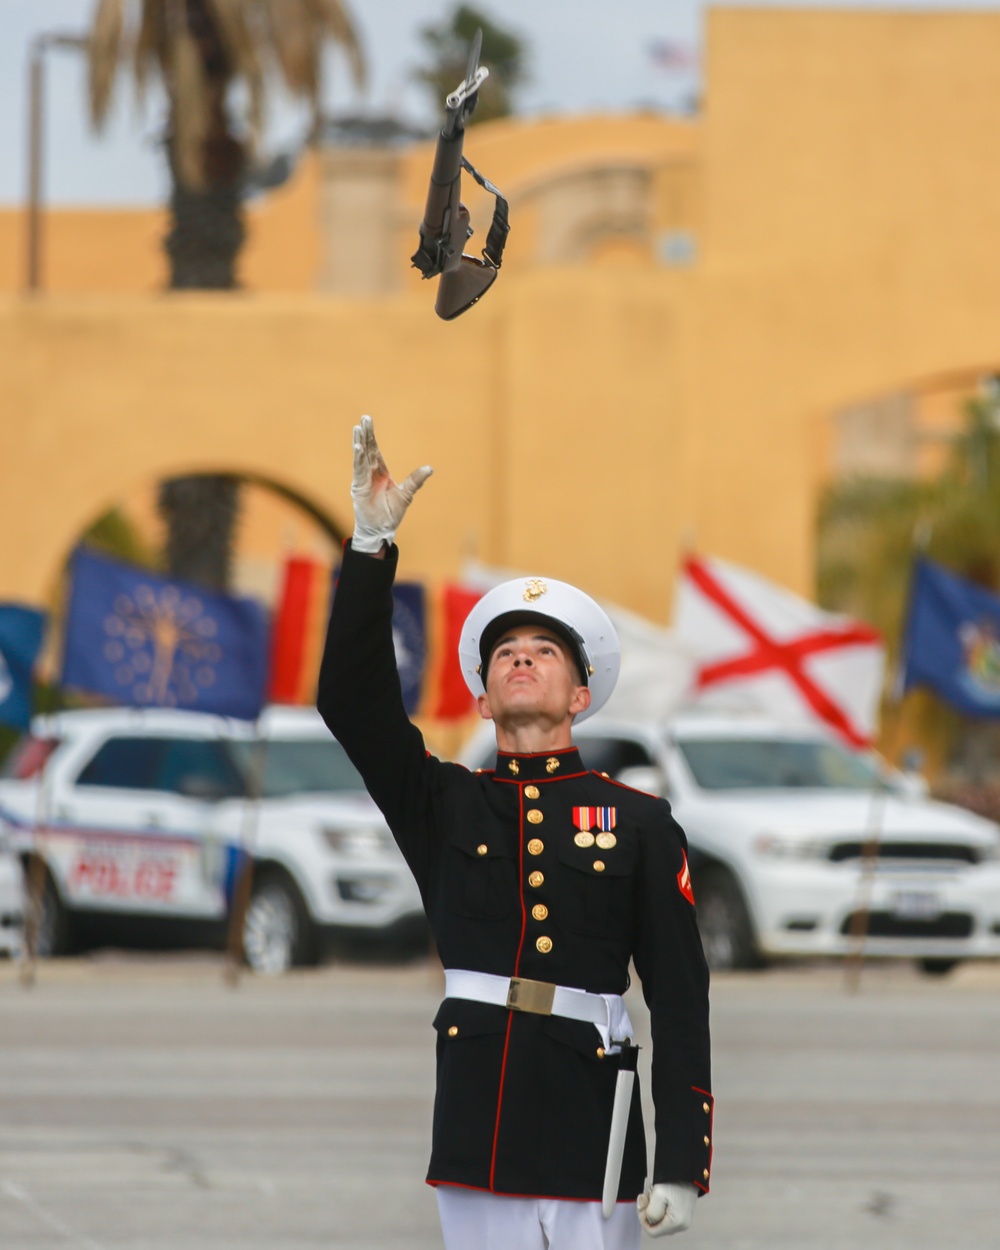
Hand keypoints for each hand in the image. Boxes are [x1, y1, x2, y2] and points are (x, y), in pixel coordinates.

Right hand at [350, 415, 432, 553]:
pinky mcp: (359, 488)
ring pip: (360, 457)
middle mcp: (370, 474)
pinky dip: (358, 459)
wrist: (382, 530)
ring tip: (357, 429)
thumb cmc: (391, 514)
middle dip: (365, 434)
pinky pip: (358, 471)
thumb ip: (415, 480)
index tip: (367, 421)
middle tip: (364, 418)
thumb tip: (430, 468)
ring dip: (359, 443)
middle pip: (367, 450)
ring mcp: (363, 480)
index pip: (374, 450)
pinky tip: (358, 448)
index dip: (371, 437)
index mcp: (380, 473)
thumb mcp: (406, 494)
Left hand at [636, 1183, 696, 1236]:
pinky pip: (666, 1217)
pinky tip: (659, 1196)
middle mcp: (681, 1226)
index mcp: (676, 1223)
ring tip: (653, 1193)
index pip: (652, 1232)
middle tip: (645, 1196)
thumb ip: (651, 1212)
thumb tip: (649, 1220)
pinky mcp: (683, 1215)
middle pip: (656, 1227)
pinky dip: (660, 1208)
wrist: (688, 1171)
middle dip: (648, 1212)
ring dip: (653, 1209)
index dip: (643, 1219)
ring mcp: (683, 1221)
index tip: (642, 1203)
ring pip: (660, 1221)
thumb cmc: (673, 1181)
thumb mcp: (658, 1195)